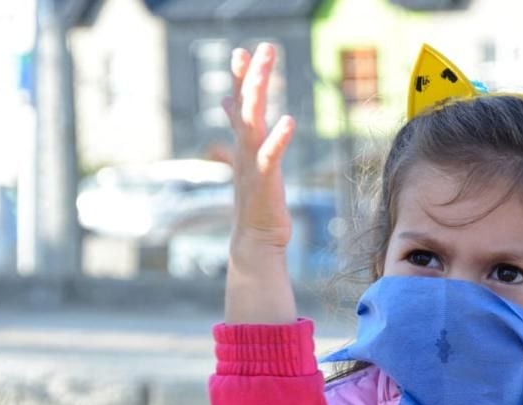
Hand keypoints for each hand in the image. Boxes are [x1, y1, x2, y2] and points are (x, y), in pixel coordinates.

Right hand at [222, 43, 294, 257]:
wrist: (255, 238)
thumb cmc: (258, 203)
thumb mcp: (252, 165)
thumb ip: (244, 140)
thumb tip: (233, 116)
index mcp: (244, 145)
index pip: (240, 104)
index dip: (240, 78)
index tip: (241, 52)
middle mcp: (244, 149)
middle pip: (246, 104)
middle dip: (252, 74)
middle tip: (263, 47)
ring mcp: (252, 163)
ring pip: (252, 120)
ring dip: (258, 90)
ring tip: (267, 65)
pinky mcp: (264, 180)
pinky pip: (270, 154)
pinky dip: (278, 137)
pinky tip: (289, 121)